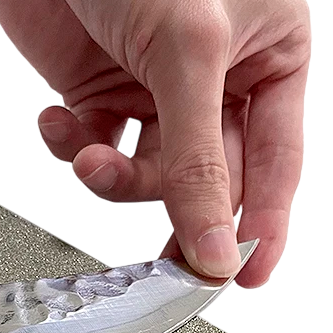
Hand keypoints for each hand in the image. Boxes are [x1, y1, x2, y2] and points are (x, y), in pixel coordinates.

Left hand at [0, 0, 309, 285]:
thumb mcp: (186, 56)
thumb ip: (199, 163)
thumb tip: (217, 249)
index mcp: (270, 55)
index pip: (275, 163)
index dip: (260, 226)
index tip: (242, 277)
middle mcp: (217, 78)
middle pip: (208, 180)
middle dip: (175, 213)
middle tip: (163, 264)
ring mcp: (155, 89)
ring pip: (148, 175)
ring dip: (111, 179)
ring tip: (87, 157)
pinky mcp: (101, 92)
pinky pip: (95, 149)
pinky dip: (71, 147)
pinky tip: (57, 120)